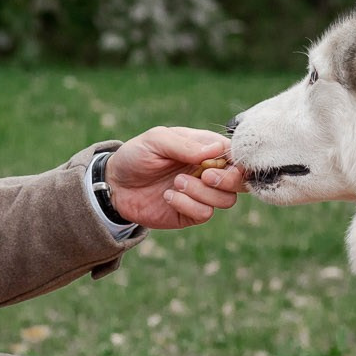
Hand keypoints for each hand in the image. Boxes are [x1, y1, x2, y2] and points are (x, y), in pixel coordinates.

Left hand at [104, 127, 249, 228]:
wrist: (114, 185)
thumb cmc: (136, 156)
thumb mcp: (156, 140)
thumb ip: (185, 145)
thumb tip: (218, 149)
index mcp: (205, 148)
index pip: (236, 154)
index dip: (235, 160)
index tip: (214, 160)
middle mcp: (209, 171)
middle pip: (241, 180)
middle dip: (227, 179)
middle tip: (204, 174)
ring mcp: (202, 194)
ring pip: (227, 200)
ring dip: (202, 192)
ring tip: (176, 183)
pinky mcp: (191, 213)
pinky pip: (205, 214)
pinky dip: (187, 205)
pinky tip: (168, 197)